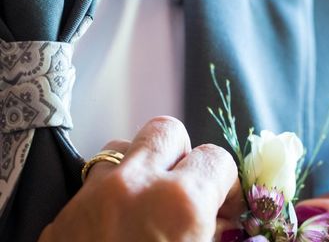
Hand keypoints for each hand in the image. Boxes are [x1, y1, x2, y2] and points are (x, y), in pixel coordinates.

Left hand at [38, 116, 242, 241]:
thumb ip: (218, 234)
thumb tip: (232, 222)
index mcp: (180, 204)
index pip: (217, 158)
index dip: (227, 180)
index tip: (225, 202)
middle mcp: (135, 186)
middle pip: (167, 130)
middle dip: (183, 155)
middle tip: (185, 189)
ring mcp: (92, 196)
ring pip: (124, 146)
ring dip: (142, 166)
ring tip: (148, 201)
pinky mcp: (62, 216)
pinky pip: (93, 179)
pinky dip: (111, 190)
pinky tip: (117, 222)